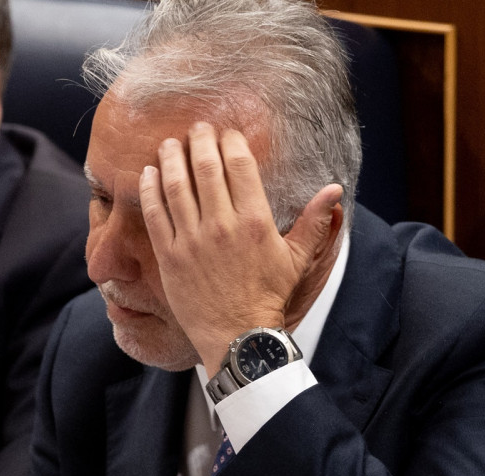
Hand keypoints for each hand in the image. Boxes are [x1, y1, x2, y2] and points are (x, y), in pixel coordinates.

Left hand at [139, 122, 341, 375]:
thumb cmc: (269, 297)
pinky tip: (149, 173)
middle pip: (205, 167)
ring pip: (176, 185)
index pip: (239, 165)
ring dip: (171, 158)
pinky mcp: (169, 256)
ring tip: (170, 143)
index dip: (230, 142)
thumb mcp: (297, 259)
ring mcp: (192, 240)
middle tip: (196, 129)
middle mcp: (221, 225)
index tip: (226, 133)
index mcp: (254, 221)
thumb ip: (314, 221)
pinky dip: (149, 189)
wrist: (238, 337)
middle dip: (199, 141)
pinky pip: (154, 214)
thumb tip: (335, 189)